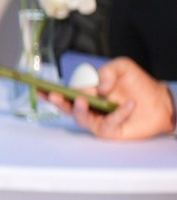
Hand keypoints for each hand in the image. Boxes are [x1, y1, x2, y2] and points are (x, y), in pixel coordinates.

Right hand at [46, 57, 176, 140]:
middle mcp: (89, 107)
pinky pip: (108, 123)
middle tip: (54, 95)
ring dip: (80, 110)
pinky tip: (129, 105)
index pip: (65, 92)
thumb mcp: (123, 67)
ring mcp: (98, 120)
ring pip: (81, 119)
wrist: (161, 102)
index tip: (39, 88)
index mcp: (88, 91)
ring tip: (83, 100)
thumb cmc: (139, 84)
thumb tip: (98, 87)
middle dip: (58, 102)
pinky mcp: (110, 131)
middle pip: (67, 108)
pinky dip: (118, 114)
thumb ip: (108, 70)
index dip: (50, 91)